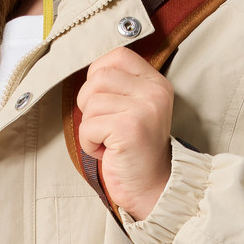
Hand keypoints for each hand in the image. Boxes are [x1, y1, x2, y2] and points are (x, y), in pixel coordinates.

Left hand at [75, 47, 174, 220]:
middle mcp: (154, 92)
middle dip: (89, 103)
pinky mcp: (129, 128)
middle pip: (98, 77)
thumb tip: (87, 72)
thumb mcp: (134, 109)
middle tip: (103, 125)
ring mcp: (144, 109)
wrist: (152, 187)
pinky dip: (89, 143)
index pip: (118, 55)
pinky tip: (107, 152)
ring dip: (90, 127)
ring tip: (108, 141)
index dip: (98, 74)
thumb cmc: (135, 150)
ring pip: (90, 102)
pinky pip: (88, 126)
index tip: (102, 99)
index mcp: (156, 83)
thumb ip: (118, 87)